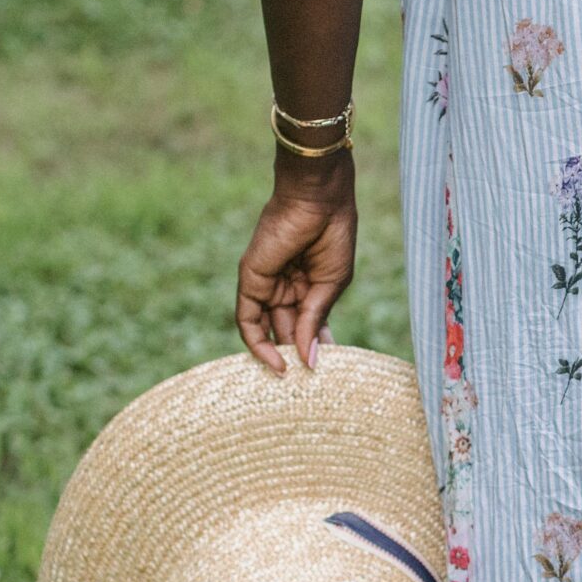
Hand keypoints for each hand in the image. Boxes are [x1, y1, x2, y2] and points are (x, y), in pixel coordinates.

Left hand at [236, 161, 356, 371]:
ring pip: (266, 330)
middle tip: (307, 381)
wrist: (319, 200)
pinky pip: (248, 320)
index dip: (316, 347)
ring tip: (292, 379)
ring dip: (277, 355)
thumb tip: (310, 357)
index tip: (327, 370)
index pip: (308, 325)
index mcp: (308, 285)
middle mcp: (285, 287)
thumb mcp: (330, 285)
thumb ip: (314, 320)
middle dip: (296, 354)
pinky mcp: (250, 280)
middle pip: (286, 331)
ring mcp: (266, 284)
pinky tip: (276, 361)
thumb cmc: (334, 236)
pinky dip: (258, 343)